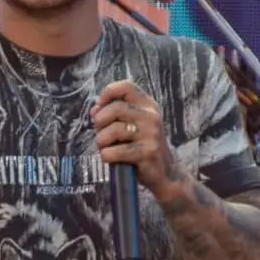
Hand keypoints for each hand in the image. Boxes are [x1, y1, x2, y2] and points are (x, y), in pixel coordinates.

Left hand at [91, 80, 179, 199]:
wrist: (164, 172)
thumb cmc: (142, 146)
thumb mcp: (133, 125)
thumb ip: (115, 114)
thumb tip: (94, 110)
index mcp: (148, 105)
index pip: (126, 87)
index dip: (107, 93)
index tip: (98, 107)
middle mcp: (151, 116)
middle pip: (115, 109)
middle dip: (100, 122)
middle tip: (101, 133)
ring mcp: (151, 134)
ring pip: (112, 131)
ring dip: (101, 142)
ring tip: (106, 148)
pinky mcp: (147, 153)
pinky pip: (114, 152)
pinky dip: (106, 157)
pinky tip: (112, 159)